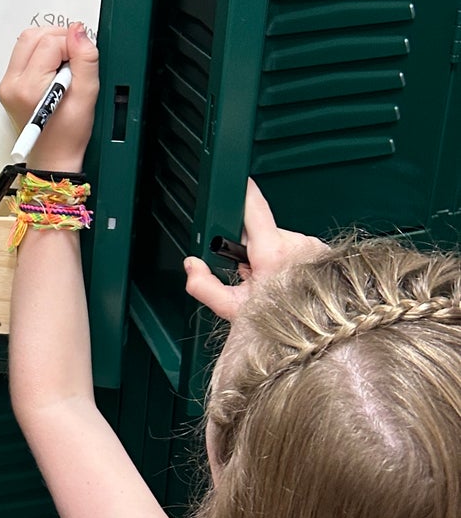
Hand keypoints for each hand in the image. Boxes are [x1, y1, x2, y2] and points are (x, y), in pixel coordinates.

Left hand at [0, 21, 97, 173]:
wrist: (54, 156)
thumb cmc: (69, 135)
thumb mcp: (87, 94)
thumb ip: (85, 59)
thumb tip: (78, 31)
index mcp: (28, 87)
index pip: (50, 42)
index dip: (72, 45)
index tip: (82, 62)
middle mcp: (12, 84)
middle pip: (32, 37)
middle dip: (59, 39)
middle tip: (75, 60)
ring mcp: (7, 84)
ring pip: (27, 42)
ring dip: (50, 45)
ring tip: (65, 68)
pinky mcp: (10, 85)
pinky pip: (25, 55)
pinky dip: (42, 55)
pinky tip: (55, 72)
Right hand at [182, 179, 328, 320]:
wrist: (317, 337)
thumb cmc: (279, 323)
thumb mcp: (233, 309)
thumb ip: (204, 285)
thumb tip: (192, 265)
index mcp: (272, 253)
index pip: (254, 207)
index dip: (243, 192)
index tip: (238, 181)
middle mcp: (298, 244)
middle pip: (264, 230)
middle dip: (252, 248)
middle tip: (253, 274)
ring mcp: (314, 248)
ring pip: (282, 240)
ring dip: (273, 255)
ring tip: (274, 281)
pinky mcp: (325, 253)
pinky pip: (300, 248)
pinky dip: (292, 260)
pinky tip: (291, 280)